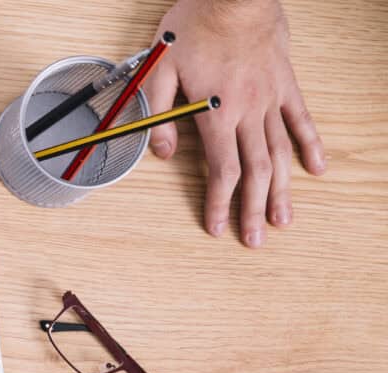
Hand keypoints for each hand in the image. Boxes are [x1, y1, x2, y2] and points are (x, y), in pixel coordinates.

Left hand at [144, 0, 325, 246]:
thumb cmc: (194, 27)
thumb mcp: (159, 69)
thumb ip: (159, 113)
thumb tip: (159, 153)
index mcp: (216, 114)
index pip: (221, 170)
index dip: (220, 203)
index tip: (218, 228)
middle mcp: (248, 112)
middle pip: (254, 171)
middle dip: (252, 209)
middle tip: (254, 241)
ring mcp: (271, 99)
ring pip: (280, 153)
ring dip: (281, 190)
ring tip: (283, 221)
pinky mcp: (285, 84)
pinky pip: (301, 119)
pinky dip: (310, 145)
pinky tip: (316, 170)